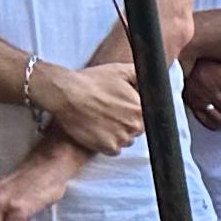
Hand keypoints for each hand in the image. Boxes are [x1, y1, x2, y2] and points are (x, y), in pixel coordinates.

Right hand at [26, 54, 143, 155]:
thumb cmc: (91, 82)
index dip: (134, 112)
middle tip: (109, 112)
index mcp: (141, 109)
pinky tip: (97, 130)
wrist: (67, 94)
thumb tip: (153, 80)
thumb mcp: (120, 71)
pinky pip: (114, 150)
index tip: (122, 108)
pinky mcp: (108, 148)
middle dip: (126, 122)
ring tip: (101, 119)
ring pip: (125, 140)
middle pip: (136, 129)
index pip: (147, 117)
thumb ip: (140, 76)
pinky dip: (106, 143)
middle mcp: (135, 126)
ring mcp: (122, 138)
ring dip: (117, 133)